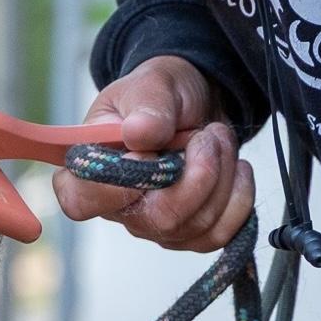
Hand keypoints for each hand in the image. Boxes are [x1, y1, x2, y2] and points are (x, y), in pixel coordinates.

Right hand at [56, 55, 253, 253]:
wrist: (194, 104)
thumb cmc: (161, 95)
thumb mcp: (152, 85)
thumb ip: (146, 106)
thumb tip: (138, 133)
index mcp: (90, 169)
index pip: (82, 200)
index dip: (119, 184)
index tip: (148, 150)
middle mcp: (116, 206)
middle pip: (160, 218)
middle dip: (200, 174)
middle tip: (207, 135)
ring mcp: (152, 224)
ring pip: (196, 226)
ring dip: (222, 176)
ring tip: (218, 139)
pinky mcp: (186, 233)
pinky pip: (218, 235)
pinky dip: (239, 199)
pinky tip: (236, 170)